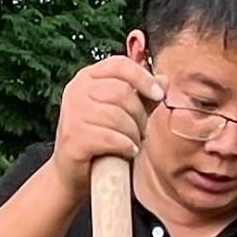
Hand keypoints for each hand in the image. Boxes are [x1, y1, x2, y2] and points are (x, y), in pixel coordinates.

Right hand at [50, 49, 158, 188]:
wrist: (73, 172)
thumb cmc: (100, 139)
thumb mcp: (123, 114)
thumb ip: (143, 97)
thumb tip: (164, 80)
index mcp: (88, 78)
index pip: (119, 65)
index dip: (143, 78)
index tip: (159, 95)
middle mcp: (76, 91)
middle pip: (121, 92)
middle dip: (139, 115)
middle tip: (141, 131)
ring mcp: (72, 113)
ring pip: (117, 116)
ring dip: (133, 133)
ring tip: (133, 142)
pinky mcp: (73, 137)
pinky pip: (109, 137)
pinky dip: (125, 146)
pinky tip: (128, 151)